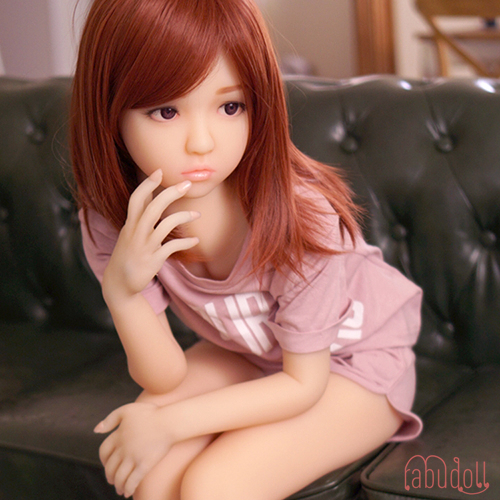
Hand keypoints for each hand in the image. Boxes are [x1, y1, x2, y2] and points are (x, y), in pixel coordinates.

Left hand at [95, 402, 172, 497]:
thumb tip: (96, 430)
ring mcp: (133, 457)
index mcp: (118, 435)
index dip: (103, 460)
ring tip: (120, 489)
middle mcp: (123, 448)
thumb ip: (110, 419)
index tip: (106, 463)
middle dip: (110, 476)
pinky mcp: (144, 465)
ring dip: (118, 485)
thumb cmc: (150, 413)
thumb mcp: (127, 410)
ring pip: (119, 477)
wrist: (168, 421)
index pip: (103, 452)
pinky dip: (128, 489)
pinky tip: (128, 492)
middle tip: (112, 480)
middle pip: (110, 467)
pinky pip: (132, 481)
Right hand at [102, 170, 198, 300]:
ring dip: (182, 217)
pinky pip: (172, 247)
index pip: (136, 199)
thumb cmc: (128, 254)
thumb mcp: (130, 233)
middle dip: (169, 194)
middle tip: (186, 184)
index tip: (159, 171)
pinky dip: (185, 242)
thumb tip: (152, 196)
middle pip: (152, 209)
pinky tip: (196, 240)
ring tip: (197, 213)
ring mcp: (144, 247)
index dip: (147, 185)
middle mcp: (135, 233)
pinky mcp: (152, 260)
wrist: (119, 284)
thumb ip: (141, 216)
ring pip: (164, 226)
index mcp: (129, 225)